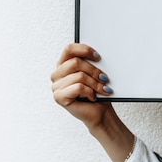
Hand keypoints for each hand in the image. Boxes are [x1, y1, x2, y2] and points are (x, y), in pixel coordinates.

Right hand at [51, 43, 134, 161]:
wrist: (100, 112)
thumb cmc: (97, 91)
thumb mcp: (95, 73)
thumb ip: (92, 62)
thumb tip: (98, 55)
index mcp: (64, 64)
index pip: (69, 49)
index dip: (84, 50)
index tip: (98, 57)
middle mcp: (57, 74)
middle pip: (75, 62)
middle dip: (94, 71)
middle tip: (105, 78)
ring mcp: (56, 86)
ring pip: (79, 76)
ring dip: (95, 84)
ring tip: (102, 89)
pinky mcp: (59, 97)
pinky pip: (78, 88)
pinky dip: (90, 92)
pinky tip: (93, 97)